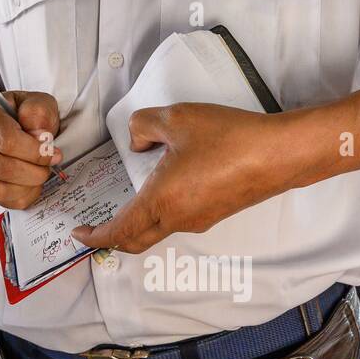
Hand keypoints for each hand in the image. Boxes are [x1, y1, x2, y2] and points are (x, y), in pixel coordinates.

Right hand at [0, 91, 62, 209]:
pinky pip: (1, 199)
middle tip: (49, 165)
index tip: (53, 153)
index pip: (7, 141)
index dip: (36, 152)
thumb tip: (40, 138)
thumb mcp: (34, 102)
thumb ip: (39, 113)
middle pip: (3, 168)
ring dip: (29, 186)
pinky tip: (31, 184)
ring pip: (0, 188)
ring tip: (40, 174)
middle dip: (35, 172)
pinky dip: (22, 196)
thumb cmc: (19, 113)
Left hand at [71, 103, 293, 253]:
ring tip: (132, 194)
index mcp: (161, 203)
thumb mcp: (178, 118)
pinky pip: (179, 218)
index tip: (80, 234)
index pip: (118, 232)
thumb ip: (145, 126)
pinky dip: (163, 210)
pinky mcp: (216, 212)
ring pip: (158, 229)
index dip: (95, 237)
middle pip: (136, 240)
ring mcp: (200, 220)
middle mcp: (179, 219)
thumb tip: (137, 140)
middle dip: (113, 237)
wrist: (279, 154)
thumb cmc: (231, 139)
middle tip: (97, 228)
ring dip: (139, 220)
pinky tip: (169, 181)